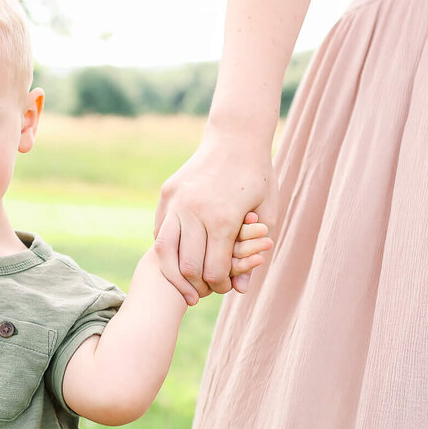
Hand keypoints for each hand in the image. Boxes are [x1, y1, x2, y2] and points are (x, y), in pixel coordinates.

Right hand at [153, 130, 276, 303]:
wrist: (235, 139)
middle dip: (197, 284)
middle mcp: (195, 211)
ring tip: (183, 281)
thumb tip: (241, 289)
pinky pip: (160, 230)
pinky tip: (176, 254)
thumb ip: (253, 254)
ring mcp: (177, 201)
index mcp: (223, 219)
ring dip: (173, 271)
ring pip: (164, 250)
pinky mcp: (167, 194)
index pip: (213, 270)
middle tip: (204, 289)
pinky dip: (166, 247)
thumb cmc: (258, 177)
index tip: (225, 287)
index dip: (219, 286)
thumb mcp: (268, 215)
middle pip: (187, 266)